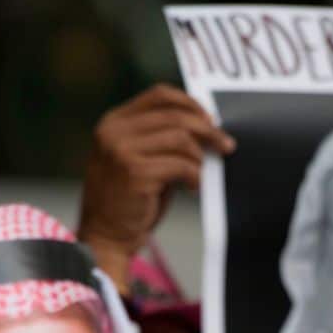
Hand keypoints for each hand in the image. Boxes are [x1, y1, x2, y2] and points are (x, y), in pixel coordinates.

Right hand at [77, 83, 233, 291]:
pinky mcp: (135, 173)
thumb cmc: (128, 201)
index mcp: (114, 122)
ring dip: (200, 157)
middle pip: (175, 115)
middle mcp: (114, 132)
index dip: (191, 104)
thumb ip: (161, 140)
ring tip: (201, 174)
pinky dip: (195, 175)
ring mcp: (122, 151)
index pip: (159, 95)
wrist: (106, 237)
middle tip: (226, 145)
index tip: (211, 120)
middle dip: (207, 130)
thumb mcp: (138, 160)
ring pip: (181, 138)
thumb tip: (206, 127)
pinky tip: (193, 187)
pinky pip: (181, 165)